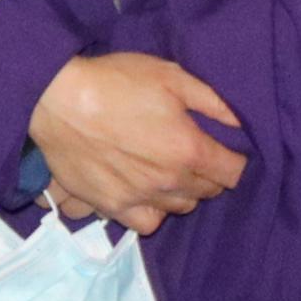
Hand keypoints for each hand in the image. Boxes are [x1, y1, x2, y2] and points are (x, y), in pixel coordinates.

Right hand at [30, 52, 246, 232]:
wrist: (57, 101)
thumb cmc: (117, 82)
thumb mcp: (172, 77)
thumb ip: (213, 102)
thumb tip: (243, 122)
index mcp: (188, 150)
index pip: (233, 173)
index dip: (236, 160)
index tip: (229, 149)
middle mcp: (167, 182)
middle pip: (207, 192)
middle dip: (210, 174)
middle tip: (198, 153)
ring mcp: (138, 198)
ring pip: (179, 208)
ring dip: (183, 192)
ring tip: (172, 171)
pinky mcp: (110, 207)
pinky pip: (144, 223)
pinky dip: (151, 211)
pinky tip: (146, 191)